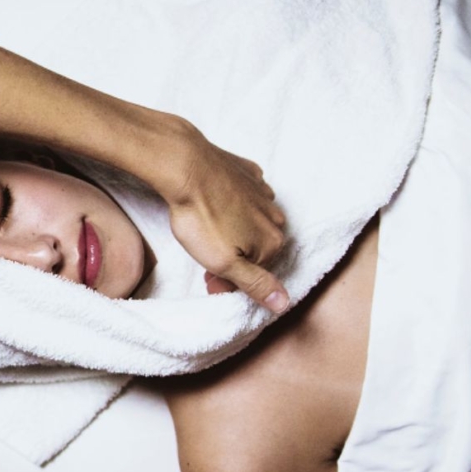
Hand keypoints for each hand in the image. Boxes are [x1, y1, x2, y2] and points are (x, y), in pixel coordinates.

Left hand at [157, 127, 288, 312]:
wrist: (186, 167)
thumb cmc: (201, 218)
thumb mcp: (225, 263)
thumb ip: (256, 284)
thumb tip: (284, 304)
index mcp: (273, 241)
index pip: (257, 273)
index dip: (230, 281)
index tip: (208, 279)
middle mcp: (275, 216)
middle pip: (256, 248)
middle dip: (233, 257)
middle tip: (203, 255)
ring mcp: (262, 191)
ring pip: (251, 221)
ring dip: (233, 231)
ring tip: (205, 229)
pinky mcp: (248, 172)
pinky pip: (245, 194)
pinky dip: (232, 203)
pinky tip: (214, 203)